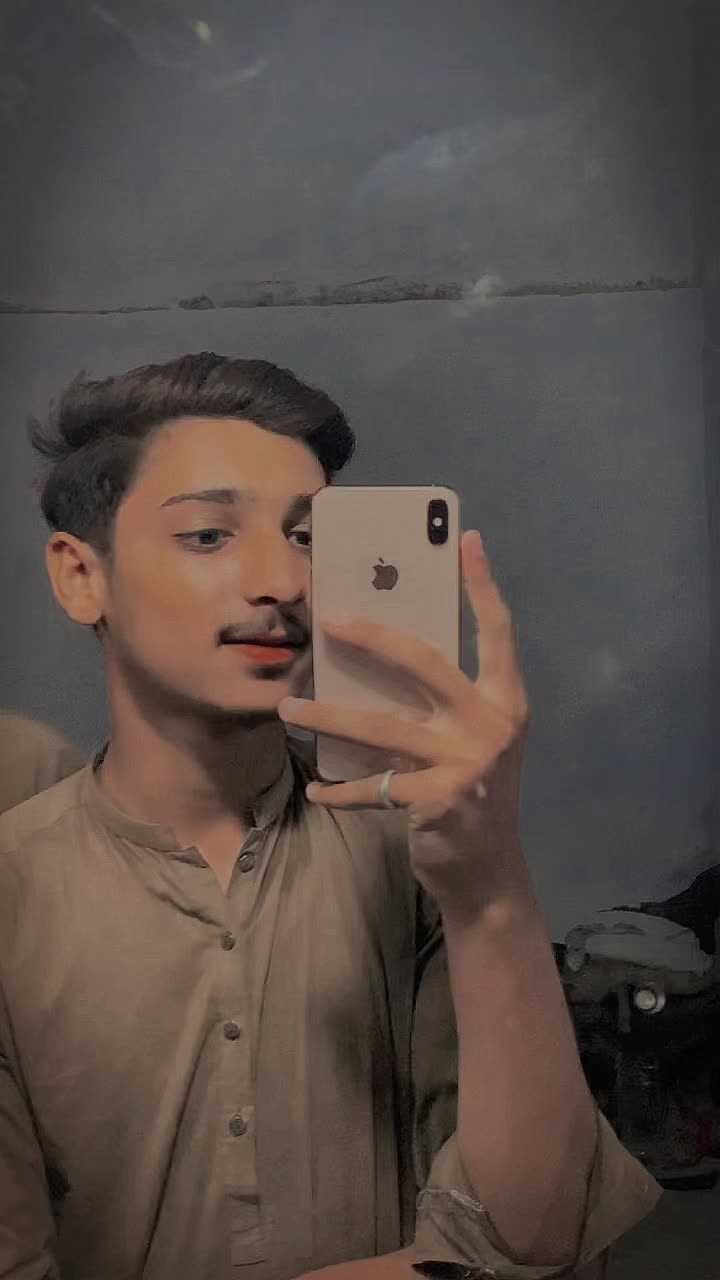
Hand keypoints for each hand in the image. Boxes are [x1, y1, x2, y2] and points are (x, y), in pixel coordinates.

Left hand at [278, 531, 529, 911]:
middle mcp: (491, 724)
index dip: (482, 584)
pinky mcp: (438, 799)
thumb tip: (382, 653)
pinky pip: (372, 786)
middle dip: (372, 636)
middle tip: (328, 620)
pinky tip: (315, 788)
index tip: (465, 537)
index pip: (497, 632)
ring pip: (380, 725)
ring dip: (327, 717)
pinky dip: (340, 789)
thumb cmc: (473, 792)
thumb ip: (444, 701)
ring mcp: (465, 762)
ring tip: (287, 709)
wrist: (489, 872)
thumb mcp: (472, 738)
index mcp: (505, 700)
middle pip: (424, 662)